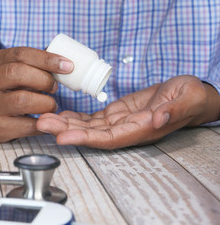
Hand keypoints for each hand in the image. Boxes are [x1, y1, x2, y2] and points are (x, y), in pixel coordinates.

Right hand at [0, 47, 72, 141]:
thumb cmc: (9, 90)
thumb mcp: (15, 72)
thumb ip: (35, 64)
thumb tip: (64, 61)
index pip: (21, 54)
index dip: (47, 59)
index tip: (68, 66)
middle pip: (16, 73)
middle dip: (43, 79)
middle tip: (55, 87)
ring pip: (21, 100)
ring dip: (45, 102)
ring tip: (51, 105)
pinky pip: (26, 124)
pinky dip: (42, 122)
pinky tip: (47, 119)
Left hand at [36, 75, 219, 148]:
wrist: (188, 94)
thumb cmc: (191, 97)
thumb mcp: (189, 98)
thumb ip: (174, 110)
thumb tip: (157, 118)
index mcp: (141, 129)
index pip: (108, 139)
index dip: (85, 139)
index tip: (63, 137)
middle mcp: (126, 130)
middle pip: (91, 134)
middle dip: (65, 130)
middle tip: (42, 123)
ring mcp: (119, 122)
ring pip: (87, 126)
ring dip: (65, 123)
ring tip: (44, 118)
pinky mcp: (116, 113)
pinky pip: (92, 117)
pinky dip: (75, 116)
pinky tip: (60, 114)